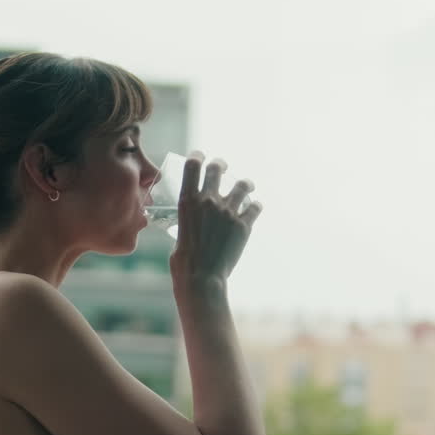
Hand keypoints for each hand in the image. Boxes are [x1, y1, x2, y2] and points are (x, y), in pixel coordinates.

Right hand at [169, 151, 262, 285]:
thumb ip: (188, 220)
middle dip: (221, 165)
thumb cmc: (184, 261)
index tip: (201, 156)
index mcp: (188, 201)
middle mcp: (209, 201)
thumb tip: (193, 221)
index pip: (193, 165)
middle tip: (224, 167)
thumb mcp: (179, 232)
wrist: (201, 278)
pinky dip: (255, 207)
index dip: (198, 156)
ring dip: (246, 184)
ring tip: (248, 186)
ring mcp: (228, 211)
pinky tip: (255, 208)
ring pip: (243, 185)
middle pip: (218, 168)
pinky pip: (255, 208)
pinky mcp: (244, 225)